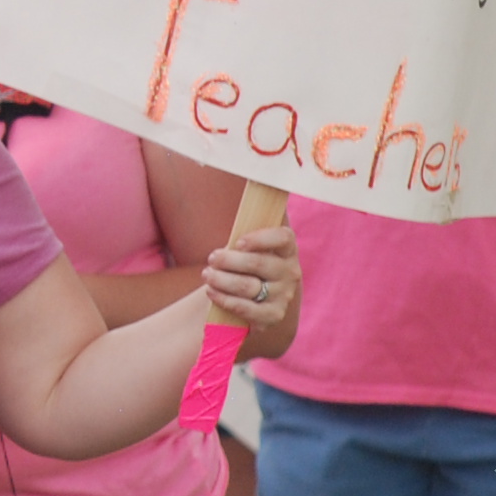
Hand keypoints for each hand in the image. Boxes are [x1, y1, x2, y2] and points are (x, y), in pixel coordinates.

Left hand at [199, 224, 298, 361]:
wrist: (257, 301)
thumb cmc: (250, 263)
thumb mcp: (253, 242)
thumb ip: (255, 217)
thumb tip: (258, 179)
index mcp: (287, 249)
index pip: (283, 238)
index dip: (261, 238)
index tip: (239, 241)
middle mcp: (290, 272)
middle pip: (259, 264)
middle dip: (230, 260)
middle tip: (211, 257)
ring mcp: (283, 296)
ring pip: (249, 287)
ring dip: (222, 280)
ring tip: (206, 274)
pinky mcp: (272, 317)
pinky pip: (247, 310)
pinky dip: (225, 300)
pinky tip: (211, 292)